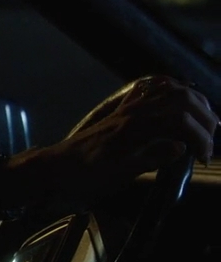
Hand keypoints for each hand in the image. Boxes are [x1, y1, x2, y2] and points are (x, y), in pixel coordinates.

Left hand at [0, 76, 218, 210]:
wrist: (57, 166)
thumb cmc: (86, 174)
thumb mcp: (117, 173)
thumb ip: (148, 158)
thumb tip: (179, 147)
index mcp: (136, 127)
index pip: (181, 123)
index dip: (200, 139)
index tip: (203, 158)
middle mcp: (134, 111)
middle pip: (181, 99)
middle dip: (205, 115)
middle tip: (213, 135)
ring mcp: (127, 108)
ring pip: (169, 90)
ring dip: (193, 100)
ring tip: (206, 118)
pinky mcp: (122, 110)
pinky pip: (150, 88)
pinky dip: (171, 88)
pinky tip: (180, 96)